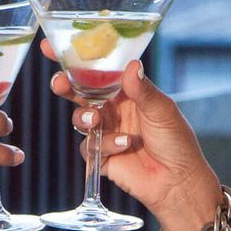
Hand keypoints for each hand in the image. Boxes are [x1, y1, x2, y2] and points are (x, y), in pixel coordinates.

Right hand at [44, 46, 222, 230]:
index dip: (75, 60)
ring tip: (96, 121)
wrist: (179, 183)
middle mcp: (113, 111)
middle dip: (66, 87)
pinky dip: (105, 145)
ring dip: (84, 118)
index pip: (97, 71)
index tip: (51, 47)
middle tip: (60, 84)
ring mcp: (106, 133)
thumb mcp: (162, 110)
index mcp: (127, 93)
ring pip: (80, 120)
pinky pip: (89, 148)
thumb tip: (131, 66)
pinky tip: (125, 145)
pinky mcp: (102, 158)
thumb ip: (143, 90)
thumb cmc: (177, 142)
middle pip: (80, 94)